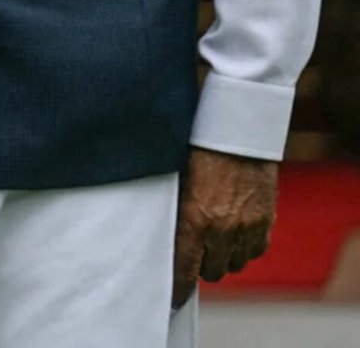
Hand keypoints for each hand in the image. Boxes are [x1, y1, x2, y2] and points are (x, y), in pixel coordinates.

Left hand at [171, 146, 277, 306]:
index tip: (172, 297)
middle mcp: (223, 229)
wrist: (237, 130)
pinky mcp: (266, 220)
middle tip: (193, 250)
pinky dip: (244, 246)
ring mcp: (248, 227)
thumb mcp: (175, 177)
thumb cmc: (198, 147)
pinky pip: (255, 250)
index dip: (177, 288)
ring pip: (234, 264)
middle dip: (200, 265)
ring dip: (223, 256)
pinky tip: (234, 230)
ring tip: (213, 237)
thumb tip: (162, 232)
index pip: (184, 269)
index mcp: (195, 218)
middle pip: (211, 272)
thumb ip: (173, 208)